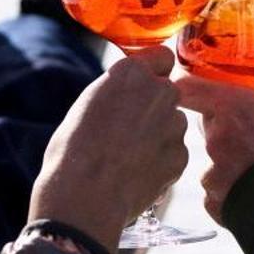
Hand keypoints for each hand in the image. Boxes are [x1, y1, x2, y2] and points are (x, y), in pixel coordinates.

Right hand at [29, 45, 189, 252]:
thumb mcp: (89, 103)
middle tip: (129, 130)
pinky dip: (161, 162)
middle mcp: (159, 90)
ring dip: (159, 135)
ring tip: (128, 157)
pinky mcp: (180, 155)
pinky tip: (136, 174)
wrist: (84, 196)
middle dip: (155, 106)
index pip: (161, 57)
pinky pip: (174, 152)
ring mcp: (173, 123)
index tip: (143, 88)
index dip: (152, 73)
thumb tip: (129, 93)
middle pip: (167, 91)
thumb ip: (118, 90)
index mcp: (132, 72)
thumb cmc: (74, 150)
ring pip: (173, 122)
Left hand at [176, 13, 253, 219]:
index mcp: (233, 108)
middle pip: (206, 121)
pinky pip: (217, 192)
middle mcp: (216, 142)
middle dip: (226, 121)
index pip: (184, 86)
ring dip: (231, 157)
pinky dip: (233, 188)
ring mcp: (215, 178)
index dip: (188, 82)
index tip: (203, 81)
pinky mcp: (219, 208)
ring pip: (214, 159)